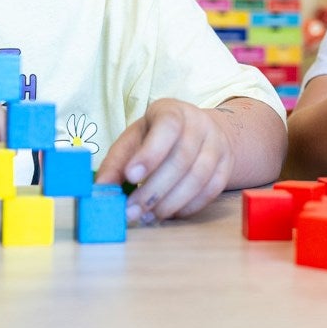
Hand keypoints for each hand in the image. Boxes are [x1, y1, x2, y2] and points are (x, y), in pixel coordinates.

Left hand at [96, 98, 232, 223]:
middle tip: (131, 211)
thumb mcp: (134, 139)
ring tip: (147, 216)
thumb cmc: (158, 137)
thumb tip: (100, 188)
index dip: (149, 154)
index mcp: (172, 111)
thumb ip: (117, 161)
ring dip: (170, 203)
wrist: (199, 133)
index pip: (166, 127)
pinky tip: (169, 214)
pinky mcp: (226, 166)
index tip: (130, 177)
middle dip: (154, 190)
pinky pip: (211, 191)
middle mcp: (199, 124)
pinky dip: (188, 207)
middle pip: (181, 159)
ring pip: (198, 178)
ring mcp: (217, 145)